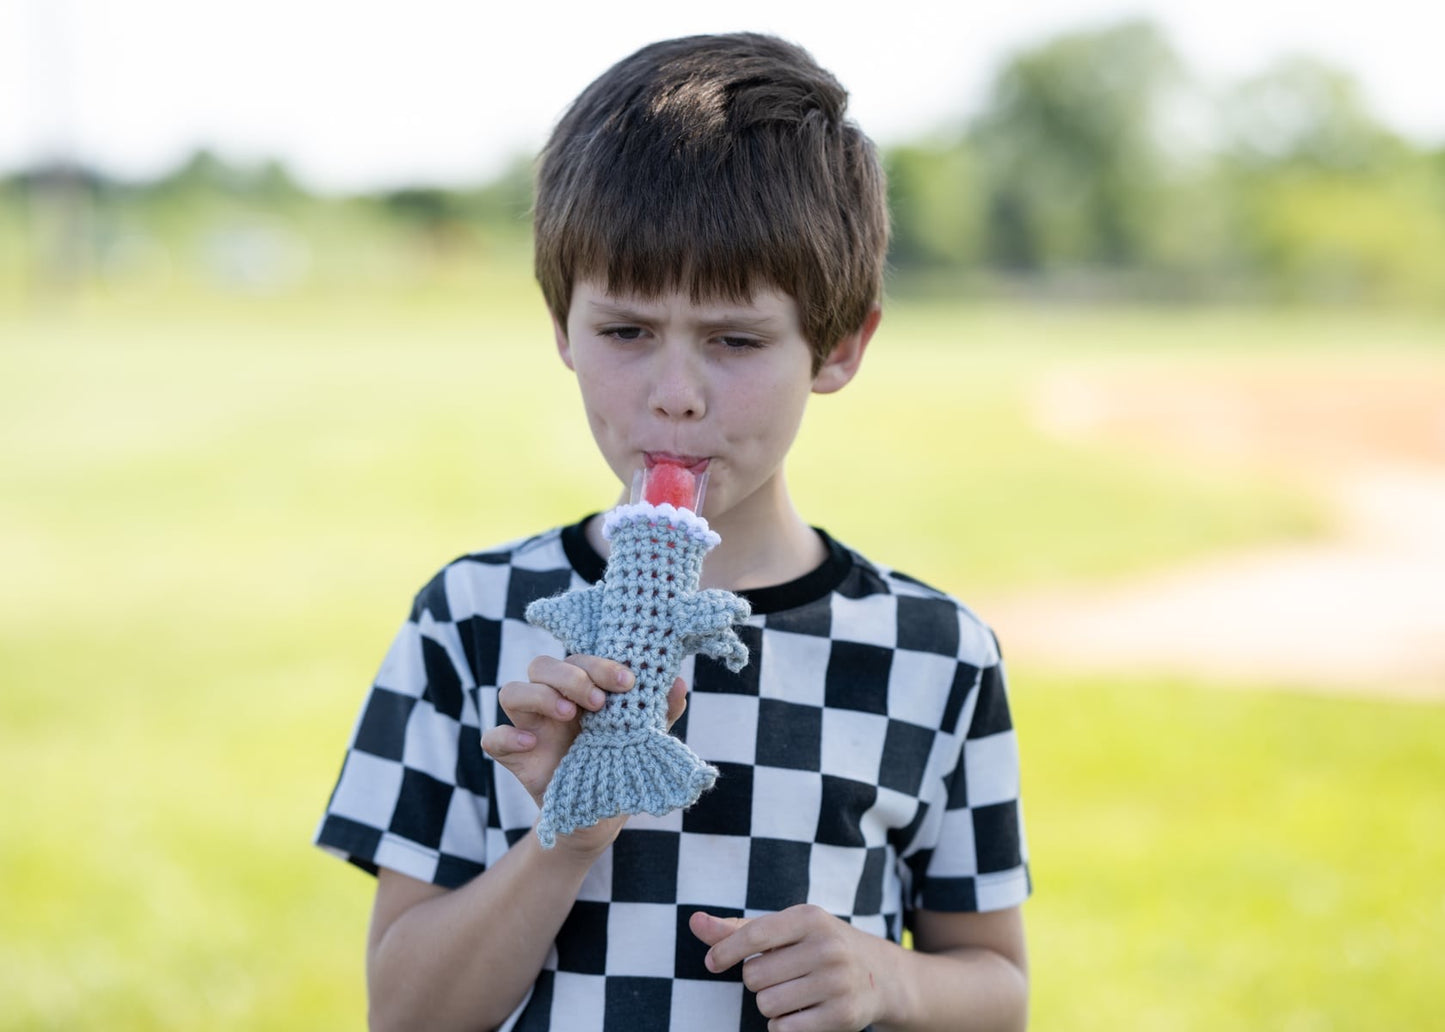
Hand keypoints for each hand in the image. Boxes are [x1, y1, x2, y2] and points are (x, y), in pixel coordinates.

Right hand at [482, 655, 687, 848]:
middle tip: (599, 702)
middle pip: (540, 665)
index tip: (629, 681)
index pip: (579, 658)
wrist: (600, 816)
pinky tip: (533, 743)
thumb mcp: (645, 738)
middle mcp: (551, 700)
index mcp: (581, 689)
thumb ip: (660, 711)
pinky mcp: (514, 757)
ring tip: (568, 714)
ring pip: (510, 691)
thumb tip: (679, 683)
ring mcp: (529, 726)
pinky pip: (492, 739)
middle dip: (570, 676)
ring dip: (539, 695)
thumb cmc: (619, 763)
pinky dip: (508, 736)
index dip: (600, 663)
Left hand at [690, 905, 895, 1031]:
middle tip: (780, 975)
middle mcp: (827, 947)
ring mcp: (837, 982)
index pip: (754, 934)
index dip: (725, 951)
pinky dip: (783, 1026)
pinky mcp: (843, 1016)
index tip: (712, 963)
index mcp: (810, 917)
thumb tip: (694, 921)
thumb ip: (737, 930)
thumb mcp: (784, 931)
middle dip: (758, 981)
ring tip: (793, 994)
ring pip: (767, 1005)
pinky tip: (802, 1013)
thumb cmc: (816, 947)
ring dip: (770, 1005)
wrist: (879, 974)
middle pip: (754, 977)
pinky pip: (785, 1029)